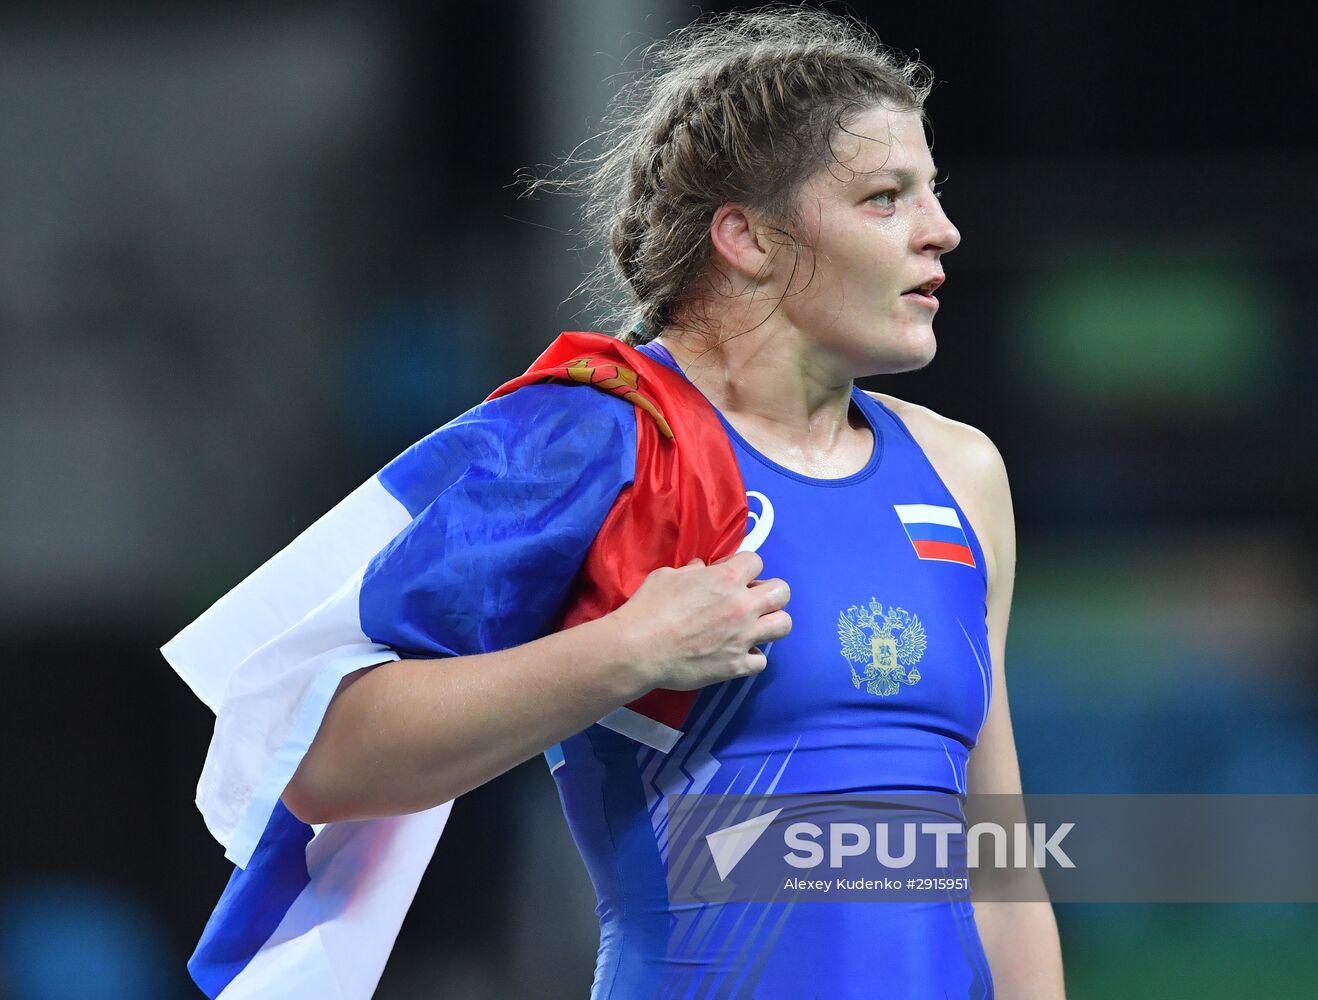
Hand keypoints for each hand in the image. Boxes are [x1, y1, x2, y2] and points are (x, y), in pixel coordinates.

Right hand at [609, 551, 790, 694]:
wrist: (638, 649)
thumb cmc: (649, 608)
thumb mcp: (667, 576)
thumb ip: (692, 572)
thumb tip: (702, 570)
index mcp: (726, 579)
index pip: (756, 561)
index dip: (744, 567)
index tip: (732, 576)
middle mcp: (742, 606)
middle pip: (782, 591)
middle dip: (770, 592)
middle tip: (752, 599)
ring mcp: (743, 638)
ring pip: (784, 625)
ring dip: (771, 622)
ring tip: (753, 626)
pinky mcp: (736, 665)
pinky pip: (762, 660)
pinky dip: (751, 656)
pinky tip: (737, 653)